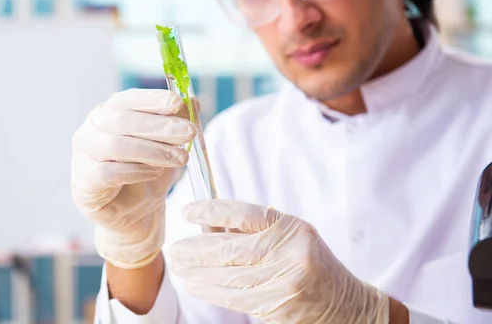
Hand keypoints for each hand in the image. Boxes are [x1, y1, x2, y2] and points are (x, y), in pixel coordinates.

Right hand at [71, 89, 195, 268]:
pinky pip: (107, 173)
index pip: (127, 99)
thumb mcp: (169, 146)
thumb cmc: (149, 173)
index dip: (153, 99)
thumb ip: (178, 123)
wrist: (136, 215)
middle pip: (123, 121)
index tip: (179, 103)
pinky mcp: (83, 184)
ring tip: (181, 158)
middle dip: (160, 126)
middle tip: (189, 133)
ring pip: (115, 146)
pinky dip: (136, 171)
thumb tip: (194, 102)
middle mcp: (89, 131)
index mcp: (107, 113)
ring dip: (153, 150)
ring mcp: (81, 157)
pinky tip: (156, 172)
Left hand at [170, 200, 388, 323]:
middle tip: (176, 249)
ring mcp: (282, 281)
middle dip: (196, 249)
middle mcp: (287, 252)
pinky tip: (194, 284)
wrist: (343, 304)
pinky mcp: (276, 306)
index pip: (243, 214)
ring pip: (228, 276)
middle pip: (230, 249)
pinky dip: (210, 290)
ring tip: (179, 267)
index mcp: (290, 228)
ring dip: (197, 272)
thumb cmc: (310, 262)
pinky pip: (234, 297)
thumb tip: (207, 225)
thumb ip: (252, 229)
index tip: (188, 210)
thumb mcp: (289, 235)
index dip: (211, 211)